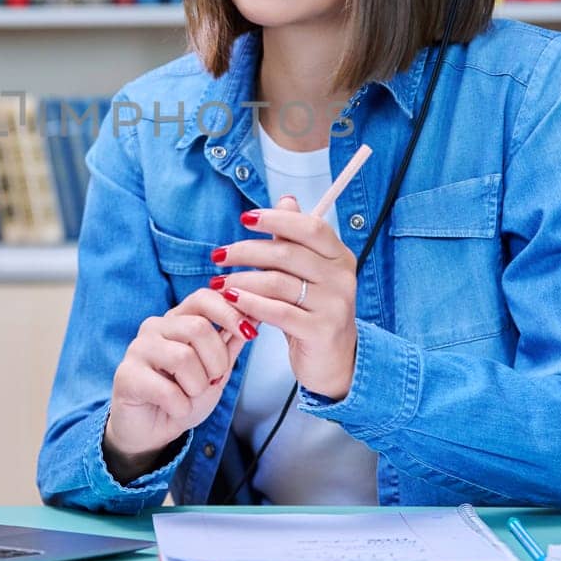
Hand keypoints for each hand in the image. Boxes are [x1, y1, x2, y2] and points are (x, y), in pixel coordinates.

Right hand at [104, 289, 254, 480]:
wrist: (153, 431)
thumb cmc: (183, 396)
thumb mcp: (216, 370)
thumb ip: (231, 343)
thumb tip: (256, 312)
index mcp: (177, 319)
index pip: (204, 298)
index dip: (229, 312)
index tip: (249, 334)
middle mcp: (155, 327)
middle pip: (198, 328)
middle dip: (216, 362)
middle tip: (210, 381)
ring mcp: (138, 349)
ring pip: (183, 357)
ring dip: (197, 387)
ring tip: (188, 396)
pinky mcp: (126, 375)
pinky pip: (167, 390)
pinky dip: (180, 407)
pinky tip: (174, 409)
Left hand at [213, 194, 358, 399]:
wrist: (334, 361)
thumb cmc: (313, 311)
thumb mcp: (307, 273)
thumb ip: (296, 238)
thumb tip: (286, 199)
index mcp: (339, 257)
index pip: (310, 227)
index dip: (277, 219)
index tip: (245, 219)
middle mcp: (342, 277)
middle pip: (288, 254)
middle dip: (246, 251)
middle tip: (218, 255)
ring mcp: (334, 305)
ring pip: (278, 282)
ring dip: (242, 280)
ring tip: (218, 283)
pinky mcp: (321, 330)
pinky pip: (278, 312)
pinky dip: (250, 304)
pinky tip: (231, 300)